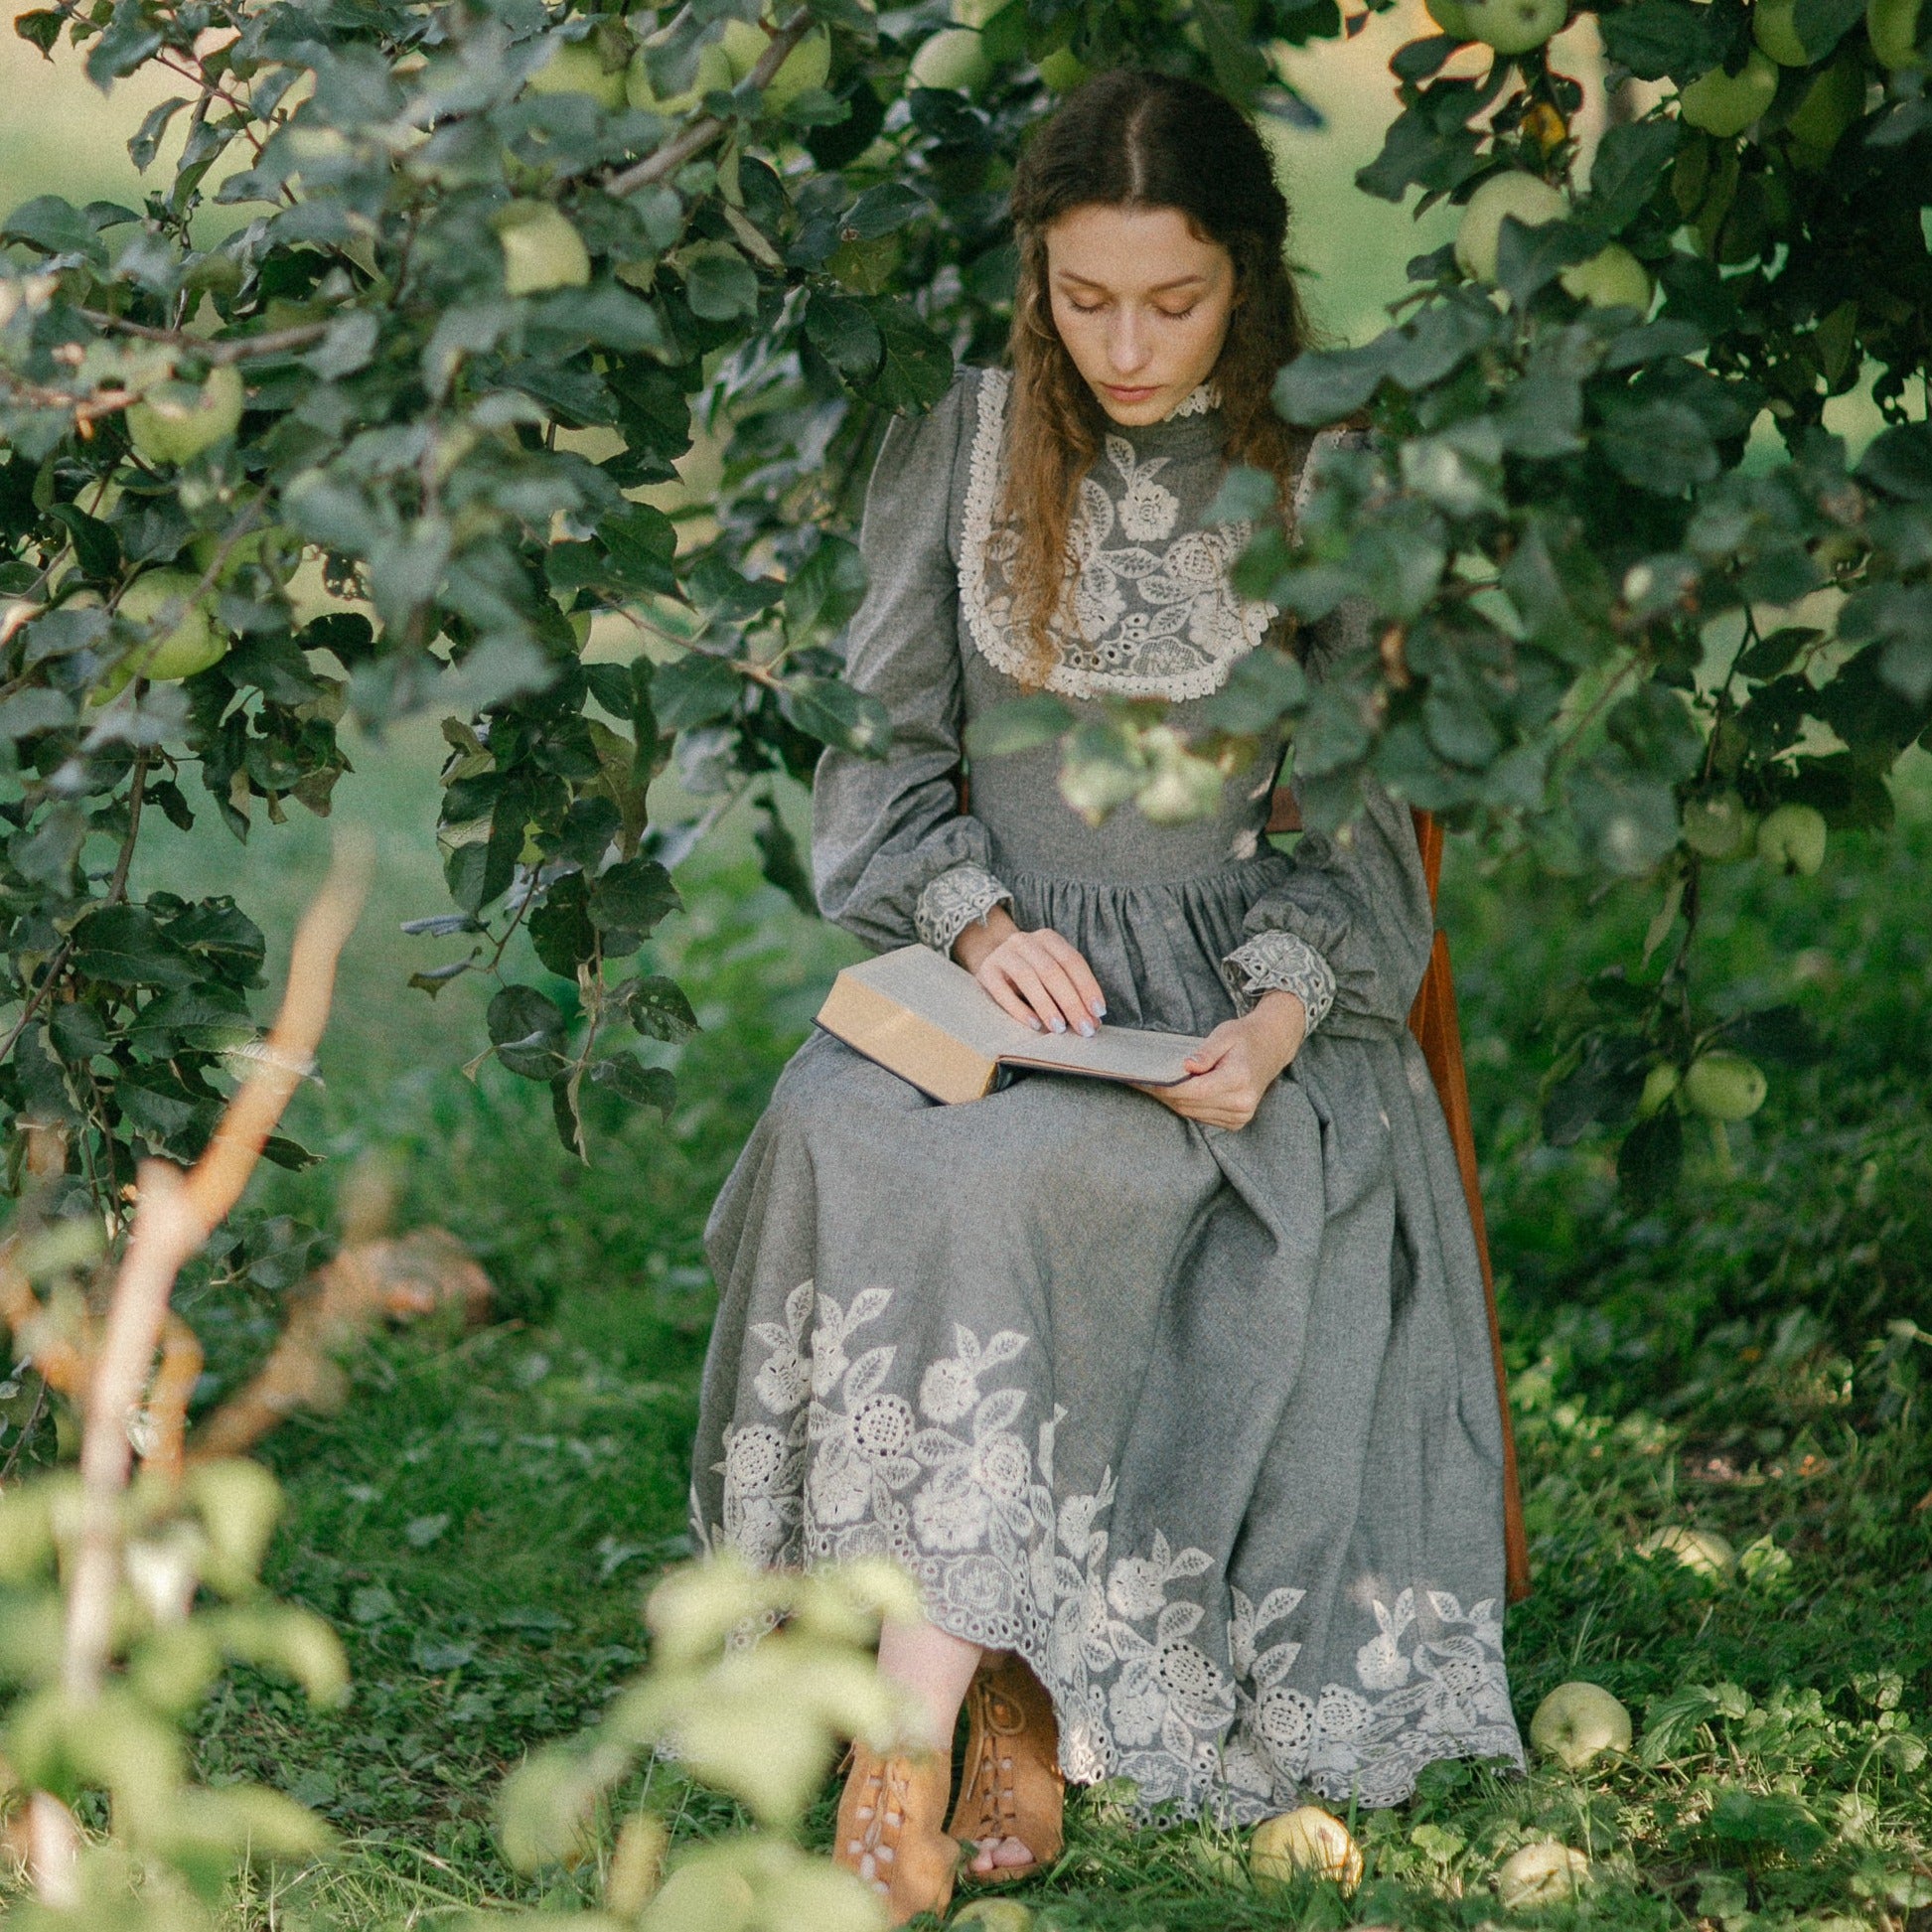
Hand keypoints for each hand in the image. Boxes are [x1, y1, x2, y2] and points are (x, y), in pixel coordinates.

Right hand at [953, 907, 1106, 1036]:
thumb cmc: (1030, 974)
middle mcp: (1025, 941)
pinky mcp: (985, 971)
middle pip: (1052, 971)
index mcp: (1048, 938)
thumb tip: (1094, 1022)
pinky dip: (1020, 1010)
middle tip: (1084, 1028)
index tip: (1098, 1012)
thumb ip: (1073, 995)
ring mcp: (1003, 954)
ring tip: (1059, 1028)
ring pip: (1028, 978)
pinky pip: (1003, 992)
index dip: (1088, 987)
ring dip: (1047, 1005)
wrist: (989, 960)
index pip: (1072, 961)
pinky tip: (1035, 1025)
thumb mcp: (1052, 976)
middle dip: (1071, 1002)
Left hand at [1132, 990, 1306, 1129]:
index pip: (1194, 1090)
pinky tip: (1176, 1092)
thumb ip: (1206, 1052)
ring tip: (1154, 1085)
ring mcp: (1240, 1115)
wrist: (1271, 1048)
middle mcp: (1241, 1102)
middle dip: (1163, 1093)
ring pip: (1192, 1112)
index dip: (1166, 1087)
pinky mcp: (1236, 1122)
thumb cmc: (1245, 1038)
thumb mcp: (1224, 1035)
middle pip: (1190, 1104)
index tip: (1144, 1080)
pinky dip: (1186, 1105)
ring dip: (1172, 1100)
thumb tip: (1186, 1066)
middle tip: (1141, 1080)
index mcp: (1239, 1079)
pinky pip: (1201, 1116)